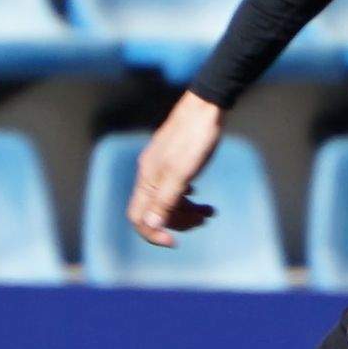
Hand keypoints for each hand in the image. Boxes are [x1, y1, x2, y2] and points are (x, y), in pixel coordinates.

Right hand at [127, 95, 223, 247]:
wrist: (207, 107)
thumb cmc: (196, 138)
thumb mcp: (183, 171)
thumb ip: (166, 199)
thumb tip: (151, 224)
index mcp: (148, 178)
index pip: (137, 217)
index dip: (153, 233)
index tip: (175, 241)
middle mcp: (149, 174)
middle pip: (154, 212)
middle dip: (178, 222)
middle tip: (203, 220)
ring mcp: (160, 167)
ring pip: (167, 201)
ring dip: (187, 211)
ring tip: (210, 212)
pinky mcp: (172, 162)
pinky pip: (174, 190)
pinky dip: (188, 199)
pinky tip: (200, 198)